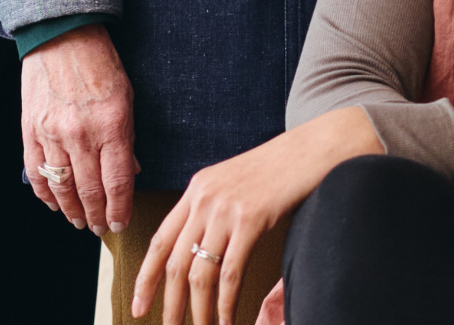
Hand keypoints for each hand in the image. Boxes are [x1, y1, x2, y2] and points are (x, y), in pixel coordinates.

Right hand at [22, 24, 137, 234]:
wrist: (62, 37)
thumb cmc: (101, 65)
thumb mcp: (126, 98)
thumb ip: (126, 139)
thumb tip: (130, 173)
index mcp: (112, 125)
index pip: (117, 182)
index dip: (119, 210)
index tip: (119, 224)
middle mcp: (82, 134)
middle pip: (90, 191)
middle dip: (96, 216)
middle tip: (99, 229)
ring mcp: (52, 134)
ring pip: (62, 188)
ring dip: (71, 210)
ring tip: (79, 221)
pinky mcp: (30, 131)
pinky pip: (36, 173)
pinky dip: (45, 194)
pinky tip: (54, 204)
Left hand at [133, 109, 382, 324]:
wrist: (314, 146)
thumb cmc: (281, 167)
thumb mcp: (235, 182)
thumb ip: (213, 209)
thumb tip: (200, 249)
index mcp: (197, 188)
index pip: (159, 240)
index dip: (145, 277)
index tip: (139, 305)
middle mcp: (204, 198)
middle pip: (174, 263)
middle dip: (169, 303)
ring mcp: (226, 208)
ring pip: (199, 274)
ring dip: (198, 311)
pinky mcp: (251, 218)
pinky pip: (230, 272)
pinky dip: (225, 302)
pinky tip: (227, 318)